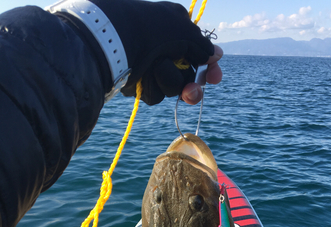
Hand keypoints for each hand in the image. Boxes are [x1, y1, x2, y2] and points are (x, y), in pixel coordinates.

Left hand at [91, 0, 221, 104]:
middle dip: (191, 85)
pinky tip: (143, 74)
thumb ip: (202, 45)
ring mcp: (150, 66)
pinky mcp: (138, 83)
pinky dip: (152, 85)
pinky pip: (155, 94)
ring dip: (168, 79)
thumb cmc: (151, 30)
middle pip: (187, 76)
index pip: (198, 51)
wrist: (116, 41)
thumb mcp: (184, 31)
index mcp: (174, 28)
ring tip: (155, 66)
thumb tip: (214, 55)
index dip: (209, 66)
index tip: (215, 78)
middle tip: (190, 91)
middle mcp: (163, 48)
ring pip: (171, 87)